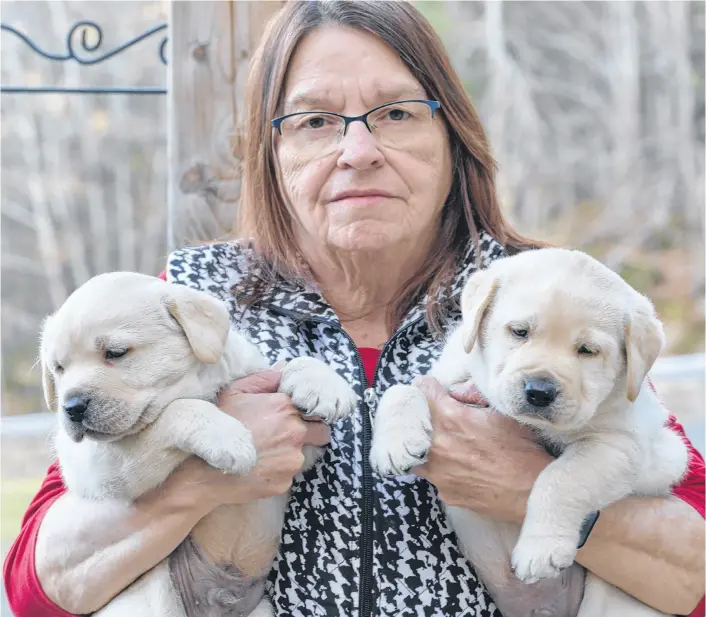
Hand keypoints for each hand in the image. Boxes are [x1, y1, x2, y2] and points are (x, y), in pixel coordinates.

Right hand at [176, 367, 330, 508]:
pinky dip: (278, 471)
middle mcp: (295, 433)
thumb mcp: (235, 393)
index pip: (316, 409)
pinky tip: (259, 467)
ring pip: (304, 455)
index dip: (308, 413)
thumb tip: (284, 369)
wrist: (203, 470)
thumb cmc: (219, 427)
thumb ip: (264, 378)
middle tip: (289, 435)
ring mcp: (292, 460)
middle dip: (311, 434)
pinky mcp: (285, 482)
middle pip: (321, 433)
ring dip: (292, 453)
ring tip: (267, 452)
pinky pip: (289, 474)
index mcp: (286, 407)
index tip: (300, 416)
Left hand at [412, 376, 552, 522]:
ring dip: (426, 443)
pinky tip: (458, 466)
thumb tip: (456, 392)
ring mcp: (438, 472)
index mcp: (451, 418)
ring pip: (417, 451)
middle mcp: (437, 445)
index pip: (423, 390)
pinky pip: (434, 474)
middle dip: (423, 413)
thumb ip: (473, 397)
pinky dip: (441, 467)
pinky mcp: (445, 492)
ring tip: (442, 441)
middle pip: (413, 420)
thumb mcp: (501, 411)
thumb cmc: (522, 450)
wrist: (533, 492)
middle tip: (434, 412)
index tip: (430, 386)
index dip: (428, 386)